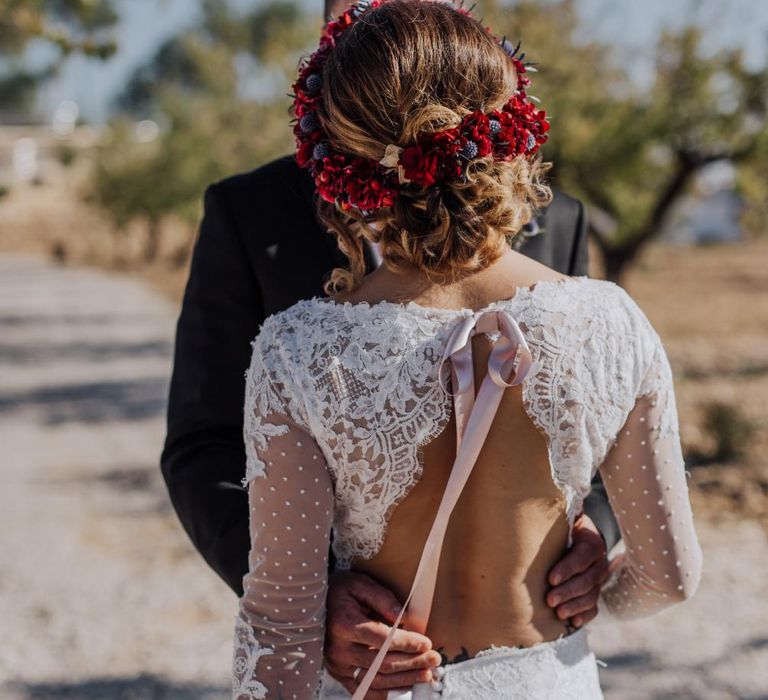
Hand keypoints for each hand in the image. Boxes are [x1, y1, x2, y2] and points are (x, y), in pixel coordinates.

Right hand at [324, 570, 441, 698]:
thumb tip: (405, 619)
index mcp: (344, 624)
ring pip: (376, 680)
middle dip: (412, 662)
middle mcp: (339, 649)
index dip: (406, 643)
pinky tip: (403, 688)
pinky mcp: (337, 674)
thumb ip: (383, 599)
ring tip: (426, 675)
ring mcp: (337, 665)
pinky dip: (385, 693)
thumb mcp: (360, 584)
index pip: (382, 639)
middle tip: (434, 659)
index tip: (426, 642)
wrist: (312, 603)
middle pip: (382, 662)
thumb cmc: (340, 591)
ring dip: (404, 680)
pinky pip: (363, 690)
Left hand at [546, 513, 609, 627]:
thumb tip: (563, 493)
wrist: (578, 538)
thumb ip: (566, 510)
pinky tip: (573, 622)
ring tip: (558, 613)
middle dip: (568, 591)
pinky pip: (594, 608)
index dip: (567, 568)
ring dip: (575, 606)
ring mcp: (598, 580)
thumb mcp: (566, 517)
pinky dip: (585, 616)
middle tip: (549, 599)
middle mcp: (599, 563)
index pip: (582, 557)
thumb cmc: (565, 527)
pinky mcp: (595, 593)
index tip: (550, 578)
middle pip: (587, 580)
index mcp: (592, 542)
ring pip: (591, 596)